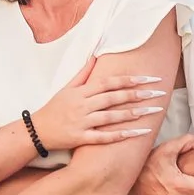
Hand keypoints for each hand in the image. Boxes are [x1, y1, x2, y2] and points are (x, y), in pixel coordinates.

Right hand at [31, 55, 168, 151]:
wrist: (35, 130)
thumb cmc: (54, 108)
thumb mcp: (67, 88)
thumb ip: (84, 73)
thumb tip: (96, 56)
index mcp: (81, 91)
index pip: (108, 82)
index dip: (129, 80)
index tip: (148, 78)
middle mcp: (82, 105)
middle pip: (113, 98)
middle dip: (137, 94)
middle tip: (158, 93)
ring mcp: (81, 122)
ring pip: (110, 116)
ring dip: (132, 114)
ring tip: (152, 112)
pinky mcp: (80, 138)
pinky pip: (102, 137)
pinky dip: (120, 136)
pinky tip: (136, 134)